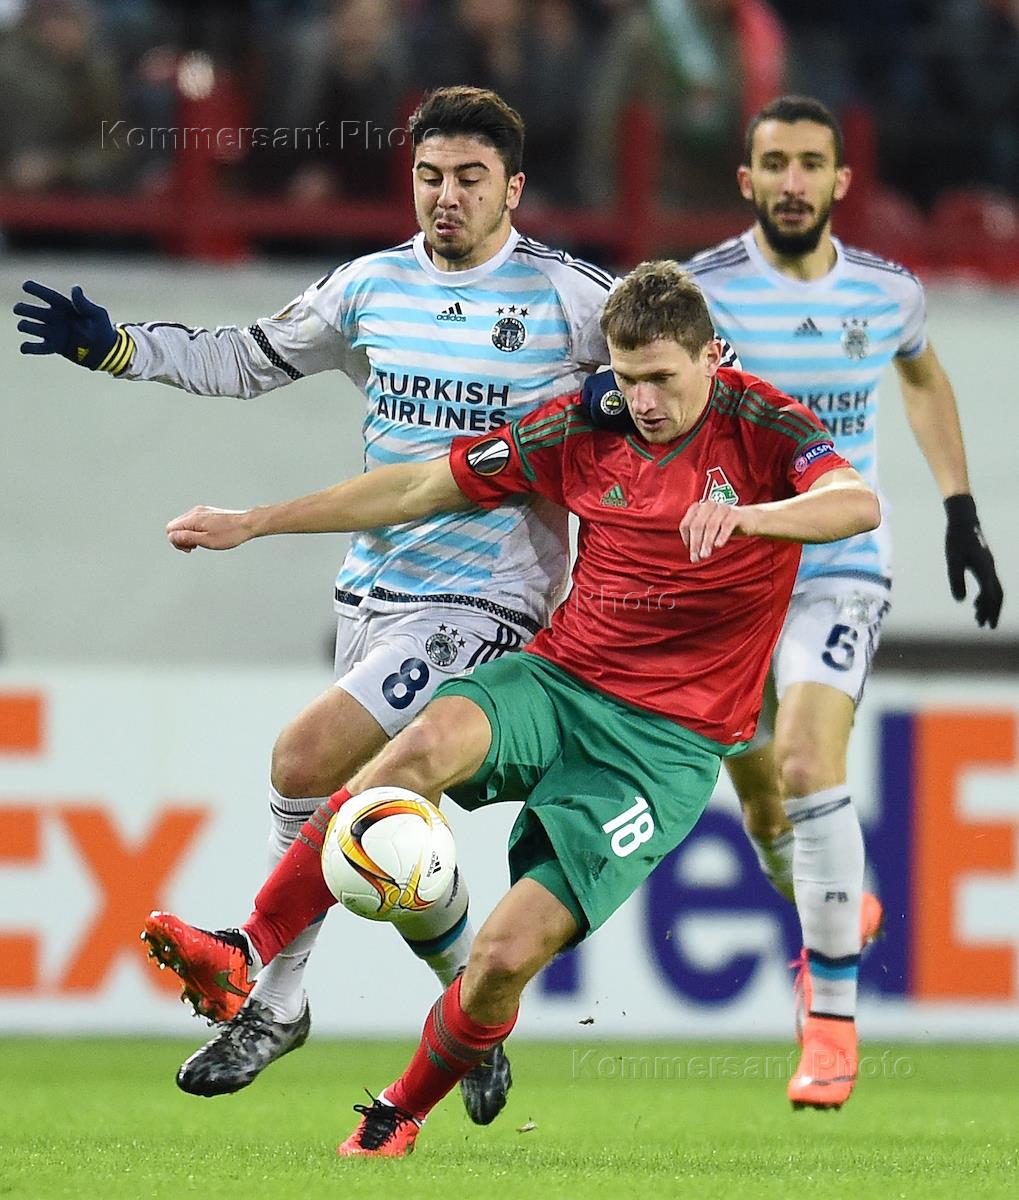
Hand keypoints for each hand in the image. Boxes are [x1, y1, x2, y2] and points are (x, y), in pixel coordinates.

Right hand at [14, 281, 117, 367]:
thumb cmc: (103, 329)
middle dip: (23, 309)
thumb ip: (84, 304)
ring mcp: (52, 333)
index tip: (25, 285)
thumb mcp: (97, 314)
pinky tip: (25, 347)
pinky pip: (35, 348)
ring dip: (25, 326)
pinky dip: (27, 348)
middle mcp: (54, 318)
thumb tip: (75, 288)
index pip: (46, 295)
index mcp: (64, 307)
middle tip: (19, 309)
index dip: (35, 289)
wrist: (106, 352)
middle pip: (31, 310)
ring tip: (26, 326)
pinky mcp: (54, 347)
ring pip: (28, 326)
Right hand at [166, 506, 256, 552]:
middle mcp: (195, 512)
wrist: (248, 524)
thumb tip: (172, 537)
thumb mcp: (207, 540)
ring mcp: (202, 511)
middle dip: (181, 539)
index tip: (189, 548)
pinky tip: (206, 537)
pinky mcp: (208, 513)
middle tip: (194, 547)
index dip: (175, 541)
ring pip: (184, 525)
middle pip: (176, 526)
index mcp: (193, 518)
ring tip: (201, 543)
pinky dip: (196, 531)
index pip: (170, 529)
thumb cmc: (230, 533)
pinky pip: (194, 523)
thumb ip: (187, 538)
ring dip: (189, 536)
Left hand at [680, 500, 748, 562]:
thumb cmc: (727, 525)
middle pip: (697, 525)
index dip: (686, 539)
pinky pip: (726, 524)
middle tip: (696, 558)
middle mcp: (709, 505)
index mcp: (699, 508)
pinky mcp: (736, 513)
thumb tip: (692, 554)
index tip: (690, 551)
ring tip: (705, 555)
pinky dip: (721, 536)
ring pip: (711, 525)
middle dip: (695, 543)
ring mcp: (723, 508)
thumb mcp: (710, 530)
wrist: (752, 519)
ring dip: (706, 542)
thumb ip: (700, 537)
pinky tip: (718, 545)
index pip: (686, 524)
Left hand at [944, 494, 1003, 628]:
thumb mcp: (953, 560)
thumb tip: (960, 601)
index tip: (984, 624)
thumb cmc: (956, 539)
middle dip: (992, 611)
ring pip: (994, 590)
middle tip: (987, 627)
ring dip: (988, 605)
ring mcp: (989, 566)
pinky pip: (989, 584)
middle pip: (997, 595)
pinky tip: (974, 602)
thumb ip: (956, 580)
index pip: (990, 594)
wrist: (964, 520)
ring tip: (978, 619)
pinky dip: (985, 596)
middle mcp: (990, 568)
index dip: (988, 610)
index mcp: (985, 569)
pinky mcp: (984, 564)